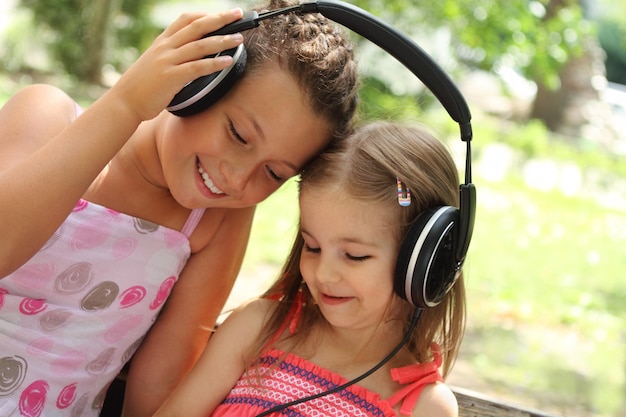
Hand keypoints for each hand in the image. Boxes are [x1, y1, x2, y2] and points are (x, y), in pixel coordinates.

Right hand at [110, 8, 243, 120]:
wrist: (124, 102)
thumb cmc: (141, 87)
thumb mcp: (155, 63)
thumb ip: (171, 56)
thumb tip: (191, 56)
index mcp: (162, 42)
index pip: (185, 19)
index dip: (205, 15)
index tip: (221, 14)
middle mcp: (165, 48)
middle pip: (197, 26)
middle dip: (219, 19)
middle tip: (237, 14)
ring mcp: (168, 61)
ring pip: (200, 45)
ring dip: (222, 40)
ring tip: (239, 38)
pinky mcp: (171, 77)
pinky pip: (197, 67)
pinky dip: (215, 63)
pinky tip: (228, 62)